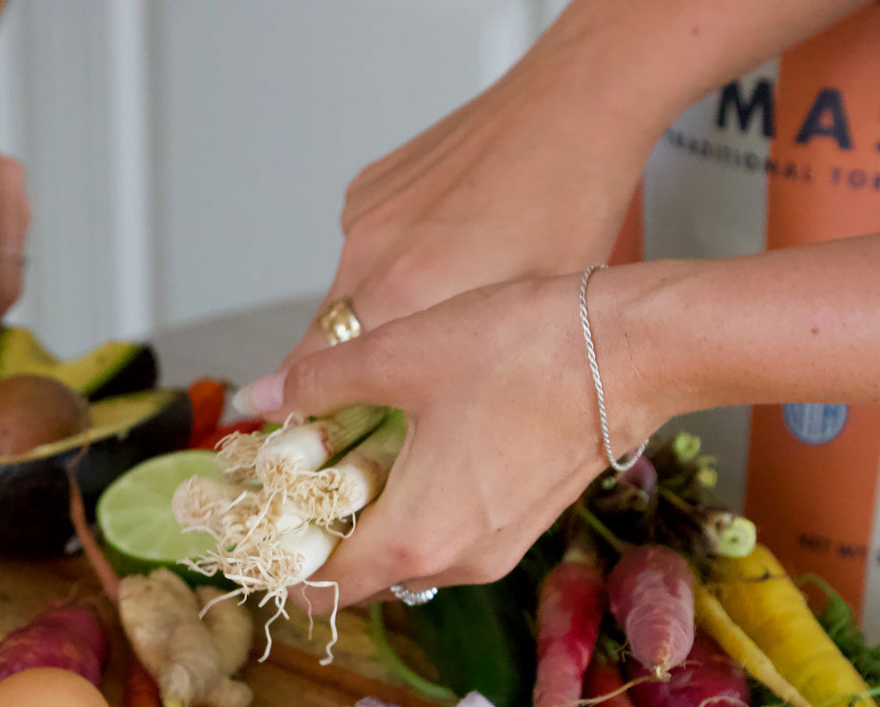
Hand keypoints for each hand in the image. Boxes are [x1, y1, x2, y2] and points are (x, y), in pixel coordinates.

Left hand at [250, 274, 664, 613]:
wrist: (633, 351)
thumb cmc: (519, 353)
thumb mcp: (400, 354)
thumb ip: (319, 383)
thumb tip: (258, 397)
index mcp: (416, 538)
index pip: (323, 590)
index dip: (281, 564)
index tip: (260, 521)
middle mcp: (456, 563)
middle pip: (364, 575)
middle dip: (322, 536)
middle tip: (295, 474)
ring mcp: (497, 549)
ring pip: (409, 554)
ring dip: (372, 518)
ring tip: (347, 452)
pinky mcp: (524, 525)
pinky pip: (448, 535)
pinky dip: (416, 508)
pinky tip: (408, 447)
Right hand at [278, 27, 655, 372]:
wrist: (571, 109)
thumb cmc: (571, 207)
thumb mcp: (529, 314)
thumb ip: (464, 363)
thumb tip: (427, 400)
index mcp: (405, 295)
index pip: (319, 371)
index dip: (309, 404)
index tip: (313, 423)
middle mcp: (369, 254)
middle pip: (329, 335)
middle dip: (352, 364)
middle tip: (397, 377)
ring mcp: (366, 214)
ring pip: (350, 288)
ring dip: (380, 308)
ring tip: (443, 298)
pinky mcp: (371, 185)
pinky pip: (366, 244)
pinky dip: (392, 260)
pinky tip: (445, 245)